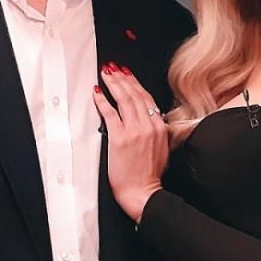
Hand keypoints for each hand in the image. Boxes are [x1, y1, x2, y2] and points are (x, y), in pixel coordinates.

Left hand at [92, 63, 167, 222]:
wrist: (143, 192)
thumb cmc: (151, 175)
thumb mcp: (163, 149)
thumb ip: (158, 131)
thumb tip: (152, 120)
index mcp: (160, 127)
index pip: (147, 99)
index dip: (136, 84)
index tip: (128, 75)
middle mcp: (149, 125)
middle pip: (135, 95)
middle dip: (123, 78)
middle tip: (114, 68)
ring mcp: (134, 131)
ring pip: (124, 100)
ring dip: (114, 84)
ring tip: (106, 74)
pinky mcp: (120, 138)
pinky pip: (110, 113)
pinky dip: (102, 101)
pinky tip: (97, 92)